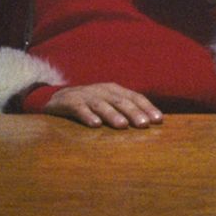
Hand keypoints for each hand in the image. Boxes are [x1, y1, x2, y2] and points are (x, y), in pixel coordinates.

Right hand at [44, 83, 162, 128]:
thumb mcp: (108, 104)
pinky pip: (79, 108)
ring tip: (123, 126)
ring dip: (112, 115)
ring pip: (101, 104)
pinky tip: (95, 125)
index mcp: (114, 90)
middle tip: (144, 124)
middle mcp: (102, 90)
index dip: (147, 107)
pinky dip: (87, 116)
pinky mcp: (69, 102)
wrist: (57, 99)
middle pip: (120, 101)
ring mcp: (85, 95)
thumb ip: (125, 111)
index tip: (159, 120)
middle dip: (133, 112)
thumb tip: (150, 125)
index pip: (134, 97)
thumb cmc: (90, 105)